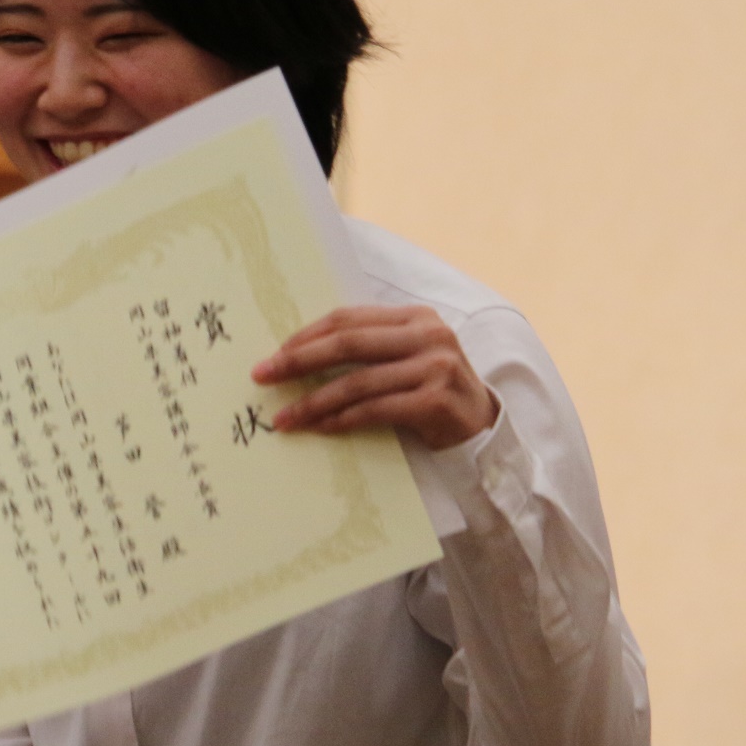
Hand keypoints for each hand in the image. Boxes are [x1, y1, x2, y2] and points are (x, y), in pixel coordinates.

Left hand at [253, 304, 496, 452]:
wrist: (483, 428)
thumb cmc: (432, 391)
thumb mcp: (406, 357)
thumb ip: (368, 348)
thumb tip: (300, 354)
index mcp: (414, 317)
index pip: (348, 319)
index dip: (307, 335)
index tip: (274, 353)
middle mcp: (427, 335)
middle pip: (347, 344)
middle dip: (298, 361)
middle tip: (263, 376)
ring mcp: (434, 367)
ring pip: (356, 382)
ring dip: (313, 402)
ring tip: (285, 418)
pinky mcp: (435, 401)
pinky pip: (374, 410)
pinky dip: (342, 420)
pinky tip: (319, 428)